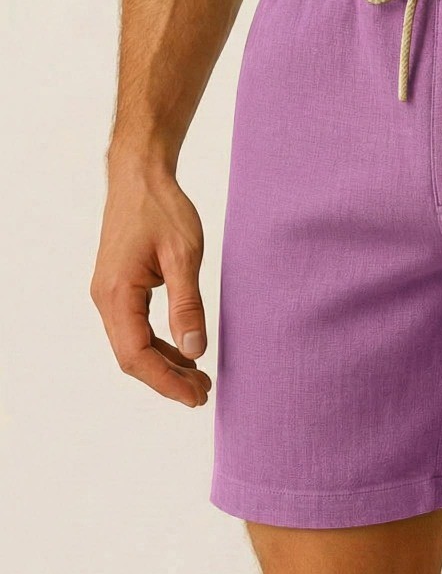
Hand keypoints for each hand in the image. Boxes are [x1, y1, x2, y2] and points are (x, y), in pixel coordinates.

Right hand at [90, 163, 210, 407]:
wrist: (140, 177)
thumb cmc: (162, 209)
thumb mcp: (184, 256)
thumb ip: (188, 305)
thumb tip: (195, 350)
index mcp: (117, 294)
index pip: (136, 355)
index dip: (165, 381)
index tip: (195, 397)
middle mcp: (106, 299)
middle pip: (132, 356)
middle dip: (167, 379)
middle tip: (203, 393)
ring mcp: (110, 294)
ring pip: (134, 344)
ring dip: (165, 364)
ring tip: (199, 379)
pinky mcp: (120, 288)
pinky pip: (136, 328)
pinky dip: (160, 344)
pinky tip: (185, 351)